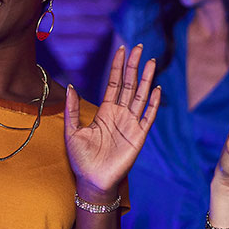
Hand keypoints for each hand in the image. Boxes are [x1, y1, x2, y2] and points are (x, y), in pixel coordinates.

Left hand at [64, 44, 160, 198]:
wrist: (93, 182)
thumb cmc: (81, 159)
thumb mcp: (72, 131)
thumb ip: (72, 109)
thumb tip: (71, 85)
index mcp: (104, 111)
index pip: (113, 83)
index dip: (117, 66)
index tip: (121, 49)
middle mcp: (119, 115)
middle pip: (129, 85)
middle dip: (133, 66)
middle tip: (139, 47)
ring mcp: (131, 124)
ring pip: (140, 96)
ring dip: (146, 79)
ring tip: (152, 62)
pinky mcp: (138, 137)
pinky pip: (148, 117)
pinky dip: (153, 103)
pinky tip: (156, 89)